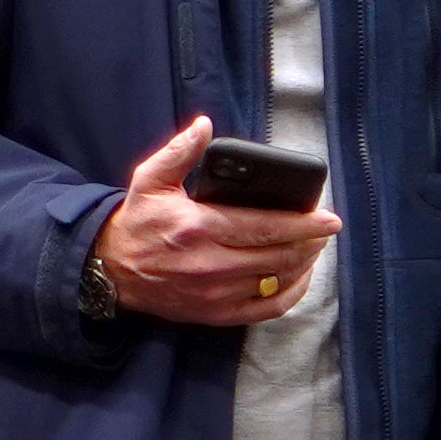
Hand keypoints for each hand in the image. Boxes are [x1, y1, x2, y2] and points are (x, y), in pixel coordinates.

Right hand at [100, 116, 337, 329]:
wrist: (111, 270)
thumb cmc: (137, 222)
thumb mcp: (150, 179)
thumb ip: (179, 151)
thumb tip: (204, 126)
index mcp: (198, 228)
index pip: (265, 227)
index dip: (303, 223)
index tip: (328, 217)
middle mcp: (210, 265)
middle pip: (279, 255)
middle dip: (311, 242)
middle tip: (326, 228)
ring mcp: (215, 293)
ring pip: (277, 281)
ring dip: (304, 264)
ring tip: (315, 247)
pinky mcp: (216, 313)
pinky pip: (266, 309)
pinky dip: (291, 293)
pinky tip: (300, 277)